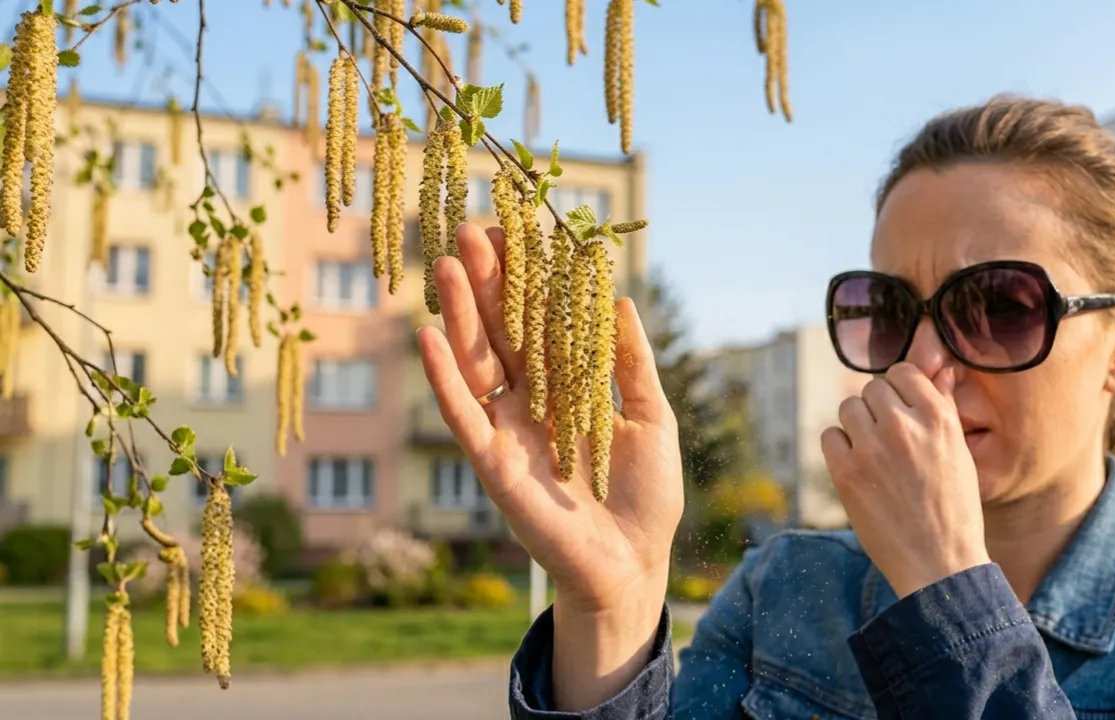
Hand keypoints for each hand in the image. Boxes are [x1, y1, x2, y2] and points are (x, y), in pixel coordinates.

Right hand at [416, 223, 683, 617]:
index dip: (529, 278)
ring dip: (461, 314)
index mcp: (567, 385)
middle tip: (472, 227)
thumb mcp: (651, 417)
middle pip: (503, 330)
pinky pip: (462, 413)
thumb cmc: (646, 494)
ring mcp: (507, 428)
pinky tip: (428, 335)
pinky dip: (444, 378)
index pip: (542, 320)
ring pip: (477, 361)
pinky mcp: (492, 462)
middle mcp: (530, 400)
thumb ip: (631, 364)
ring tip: (450, 264)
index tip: (518, 229)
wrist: (633, 561)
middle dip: (489, 281)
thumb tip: (620, 299)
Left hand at [820, 362, 989, 598]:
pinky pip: (829, 436)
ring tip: (873, 453)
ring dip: (857, 425)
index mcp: (938, 418)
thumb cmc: (953, 508)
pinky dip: (839, 448)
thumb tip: (941, 369)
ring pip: (849, 407)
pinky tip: (856, 467)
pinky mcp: (846, 472)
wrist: (938, 564)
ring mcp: (872, 448)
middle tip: (888, 439)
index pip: (902, 371)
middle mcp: (904, 426)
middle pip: (872, 388)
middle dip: (877, 409)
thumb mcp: (959, 452)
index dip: (898, 389)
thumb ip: (944, 406)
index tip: (900, 409)